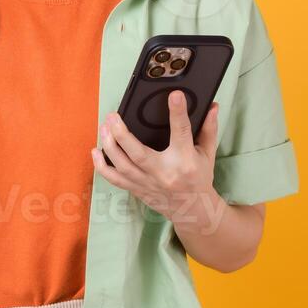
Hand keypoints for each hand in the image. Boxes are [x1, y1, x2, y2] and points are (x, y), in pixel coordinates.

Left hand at [92, 92, 221, 223]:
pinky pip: (115, 179)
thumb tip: (212, 106)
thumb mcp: (208, 154)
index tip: (175, 95)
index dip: (178, 113)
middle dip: (122, 134)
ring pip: (122, 166)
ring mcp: (148, 183)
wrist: (194, 211)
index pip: (181, 133)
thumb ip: (208, 129)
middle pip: (138, 154)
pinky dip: (102, 166)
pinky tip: (95, 150)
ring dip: (109, 146)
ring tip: (104, 127)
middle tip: (113, 116)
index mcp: (185, 161)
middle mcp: (164, 173)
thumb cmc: (199, 178)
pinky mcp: (137, 190)